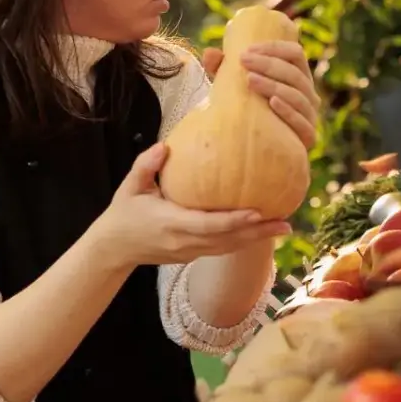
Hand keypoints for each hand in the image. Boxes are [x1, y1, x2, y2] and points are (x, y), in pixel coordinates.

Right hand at [95, 144, 290, 265]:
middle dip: (258, 233)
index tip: (259, 212)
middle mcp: (185, 242)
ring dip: (257, 239)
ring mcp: (190, 252)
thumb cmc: (123, 214)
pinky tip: (262, 230)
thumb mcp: (129, 186)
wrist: (113, 249)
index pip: (209, 224)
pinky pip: (223, 249)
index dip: (235, 220)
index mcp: (171, 223)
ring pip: (229, 248)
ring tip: (284, 227)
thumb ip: (146, 165)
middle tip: (287, 223)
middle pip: (228, 240)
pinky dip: (244, 241)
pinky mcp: (192, 256)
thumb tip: (166, 146)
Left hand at [203, 40, 320, 149]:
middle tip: (244, 61)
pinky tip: (272, 103)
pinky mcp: (308, 137)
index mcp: (297, 76)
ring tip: (250, 80)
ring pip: (297, 95)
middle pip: (294, 72)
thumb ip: (223, 70)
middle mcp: (308, 94)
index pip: (295, 53)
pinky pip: (302, 122)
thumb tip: (209, 53)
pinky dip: (288, 110)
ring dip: (273, 85)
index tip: (249, 50)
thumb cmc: (249, 112)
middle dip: (268, 64)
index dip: (274, 48)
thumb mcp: (235, 89)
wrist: (259, 153)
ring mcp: (310, 115)